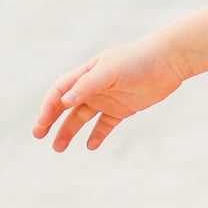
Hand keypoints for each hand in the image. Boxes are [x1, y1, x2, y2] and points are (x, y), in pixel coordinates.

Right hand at [32, 38, 187, 152]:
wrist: (169, 61)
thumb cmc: (137, 59)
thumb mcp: (110, 70)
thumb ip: (87, 85)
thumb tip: (64, 101)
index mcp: (86, 73)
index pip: (60, 91)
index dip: (48, 107)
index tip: (42, 123)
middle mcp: (93, 87)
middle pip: (66, 106)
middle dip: (50, 120)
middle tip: (38, 136)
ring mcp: (107, 99)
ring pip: (82, 118)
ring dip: (69, 132)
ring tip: (59, 147)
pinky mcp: (123, 109)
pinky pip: (105, 125)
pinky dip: (97, 135)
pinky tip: (90, 146)